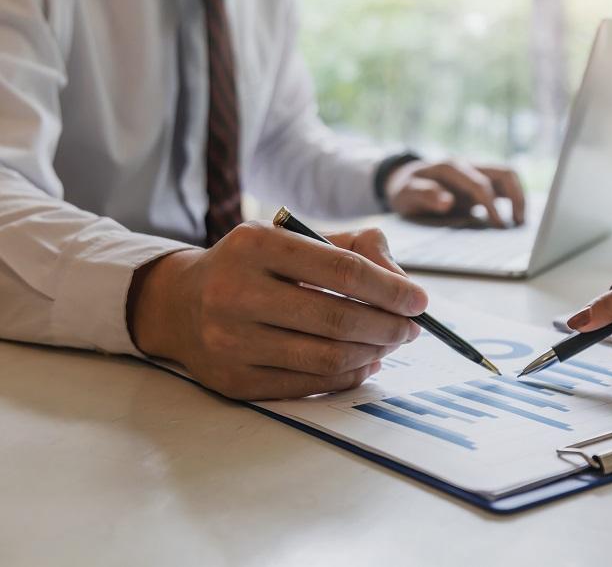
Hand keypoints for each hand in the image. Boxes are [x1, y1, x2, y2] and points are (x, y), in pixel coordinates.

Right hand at [128, 223, 428, 399]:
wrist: (179, 303)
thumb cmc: (254, 266)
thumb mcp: (293, 238)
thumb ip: (353, 249)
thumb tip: (402, 283)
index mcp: (254, 245)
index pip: (342, 270)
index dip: (391, 288)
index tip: (420, 301)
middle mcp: (236, 293)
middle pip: (338, 319)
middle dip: (388, 326)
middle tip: (411, 328)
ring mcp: (231, 342)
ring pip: (326, 357)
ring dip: (373, 352)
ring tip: (390, 343)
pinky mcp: (234, 381)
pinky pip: (308, 385)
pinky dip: (348, 375)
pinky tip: (365, 361)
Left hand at [384, 159, 524, 226]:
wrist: (404, 180)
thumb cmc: (406, 189)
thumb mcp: (406, 194)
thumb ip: (424, 195)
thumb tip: (448, 201)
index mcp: (451, 168)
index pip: (480, 185)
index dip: (492, 205)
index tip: (500, 226)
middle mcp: (468, 165)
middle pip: (504, 173)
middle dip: (516, 197)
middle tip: (519, 224)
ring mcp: (476, 171)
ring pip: (508, 177)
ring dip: (519, 197)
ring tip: (520, 222)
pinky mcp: (480, 181)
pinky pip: (503, 186)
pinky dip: (513, 200)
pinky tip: (514, 219)